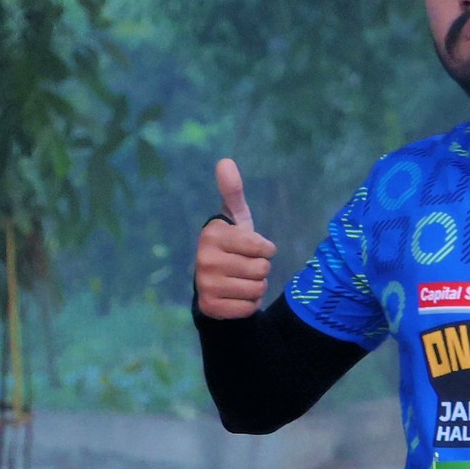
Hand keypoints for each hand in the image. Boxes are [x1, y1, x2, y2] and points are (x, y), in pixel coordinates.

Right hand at [195, 158, 273, 319]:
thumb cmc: (232, 248)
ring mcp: (206, 284)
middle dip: (261, 270)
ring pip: (258, 289)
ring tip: (241, 281)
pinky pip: (249, 307)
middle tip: (245, 267)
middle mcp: (204, 258)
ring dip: (256, 287)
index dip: (265, 249)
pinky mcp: (211, 306)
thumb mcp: (235, 220)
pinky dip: (249, 305)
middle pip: (262, 269)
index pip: (260, 246)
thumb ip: (233, 193)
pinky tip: (236, 297)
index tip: (255, 248)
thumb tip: (226, 161)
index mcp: (212, 234)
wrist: (214, 286)